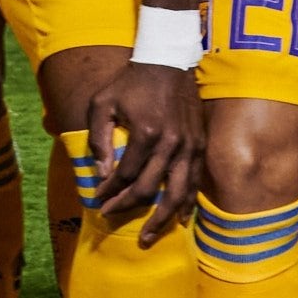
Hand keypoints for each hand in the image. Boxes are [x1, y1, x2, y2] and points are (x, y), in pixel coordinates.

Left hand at [70, 55, 200, 239]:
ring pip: (177, 193)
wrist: (167, 60)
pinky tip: (181, 218)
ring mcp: (189, 146)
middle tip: (112, 217)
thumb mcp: (102, 103)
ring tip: (149, 237)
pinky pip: (195, 181)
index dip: (109, 191)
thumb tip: (101, 172)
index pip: (125, 174)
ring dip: (162, 218)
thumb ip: (98, 138)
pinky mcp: (199, 144)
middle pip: (148, 189)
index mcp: (146, 133)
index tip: (98, 199)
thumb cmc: (131, 82)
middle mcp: (170, 143)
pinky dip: (188, 203)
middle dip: (127, 208)